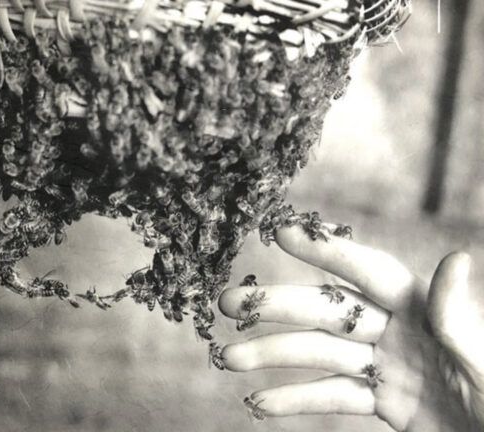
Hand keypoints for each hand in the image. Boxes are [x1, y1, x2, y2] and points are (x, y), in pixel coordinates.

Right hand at [217, 225, 483, 430]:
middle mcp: (401, 330)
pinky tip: (261, 403)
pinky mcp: (384, 401)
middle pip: (329, 312)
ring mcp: (389, 365)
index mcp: (427, 312)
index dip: (326, 252)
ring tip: (229, 358)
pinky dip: (296, 399)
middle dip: (277, 307)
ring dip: (272, 355)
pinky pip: (333, 395)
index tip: (282, 232)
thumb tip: (455, 257)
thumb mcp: (482, 366)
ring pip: (320, 353)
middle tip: (228, 302)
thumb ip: (459, 321)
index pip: (369, 273)